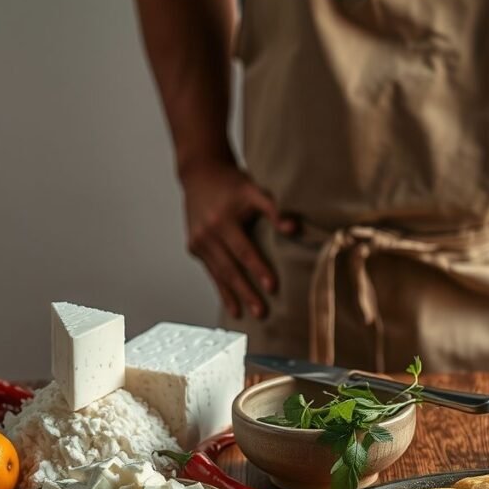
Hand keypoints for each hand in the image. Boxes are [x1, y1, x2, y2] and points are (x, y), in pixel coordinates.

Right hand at [182, 162, 298, 318]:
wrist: (200, 174)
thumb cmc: (232, 184)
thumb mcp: (253, 190)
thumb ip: (274, 209)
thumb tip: (294, 229)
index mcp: (222, 220)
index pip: (244, 250)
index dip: (258, 269)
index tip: (272, 286)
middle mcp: (207, 233)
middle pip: (230, 268)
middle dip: (246, 292)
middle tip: (261, 311)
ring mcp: (198, 242)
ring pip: (218, 275)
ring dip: (233, 296)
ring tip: (245, 314)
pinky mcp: (194, 248)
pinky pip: (211, 272)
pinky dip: (221, 289)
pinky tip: (232, 305)